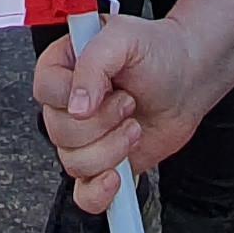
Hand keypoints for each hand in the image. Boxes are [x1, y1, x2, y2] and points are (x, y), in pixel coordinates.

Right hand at [35, 14, 229, 209]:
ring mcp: (84, 138)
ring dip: (112, 148)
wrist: (188, 80)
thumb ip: (95, 63)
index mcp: (63, 67)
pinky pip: (85, 194)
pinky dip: (99, 192)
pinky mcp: (102, 164)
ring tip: (133, 126)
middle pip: (59, 133)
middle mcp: (68, 105)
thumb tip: (77, 105)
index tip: (108, 88)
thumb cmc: (158, 52)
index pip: (46, 91)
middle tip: (128, 103)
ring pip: (74, 163)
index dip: (74, 96)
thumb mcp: (125, 38)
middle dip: (102, 123)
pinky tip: (116, 177)